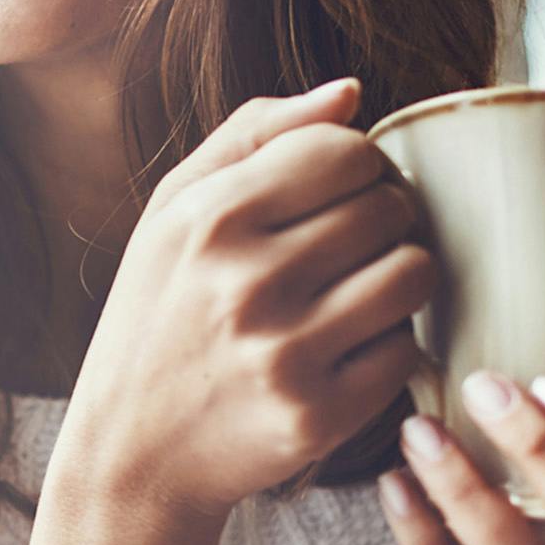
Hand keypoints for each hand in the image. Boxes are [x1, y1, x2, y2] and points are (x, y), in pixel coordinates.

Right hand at [66, 77, 434, 528]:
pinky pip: (405, 350)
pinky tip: (344, 350)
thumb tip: (350, 93)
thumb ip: (253, 137)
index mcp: (210, 219)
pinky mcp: (318, 415)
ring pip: (414, 273)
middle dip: (382, 220)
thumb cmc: (156, 317)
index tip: (335, 195)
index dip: (356, 166)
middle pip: (388, 208)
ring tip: (356, 292)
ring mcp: (286, 353)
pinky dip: (387, 346)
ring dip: (399, 278)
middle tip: (346, 250)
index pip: (345, 150)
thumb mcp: (170, 215)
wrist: (131, 452)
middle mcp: (247, 282)